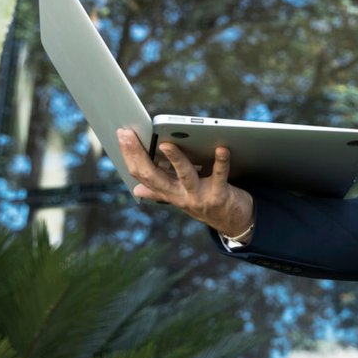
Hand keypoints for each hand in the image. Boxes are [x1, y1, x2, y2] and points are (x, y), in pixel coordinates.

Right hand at [116, 127, 254, 237]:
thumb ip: (160, 191)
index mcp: (169, 192)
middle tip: (128, 134)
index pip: (142, 174)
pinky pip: (219, 176)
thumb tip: (137, 189)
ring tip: (167, 143)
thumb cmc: (206, 203)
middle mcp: (180, 196)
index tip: (122, 135)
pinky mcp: (219, 196)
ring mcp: (199, 196)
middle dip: (138, 154)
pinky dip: (221, 161)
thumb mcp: (181, 198)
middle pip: (154, 175)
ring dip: (175, 159)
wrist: (235, 223)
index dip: (130, 155)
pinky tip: (222, 148)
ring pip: (184, 176)